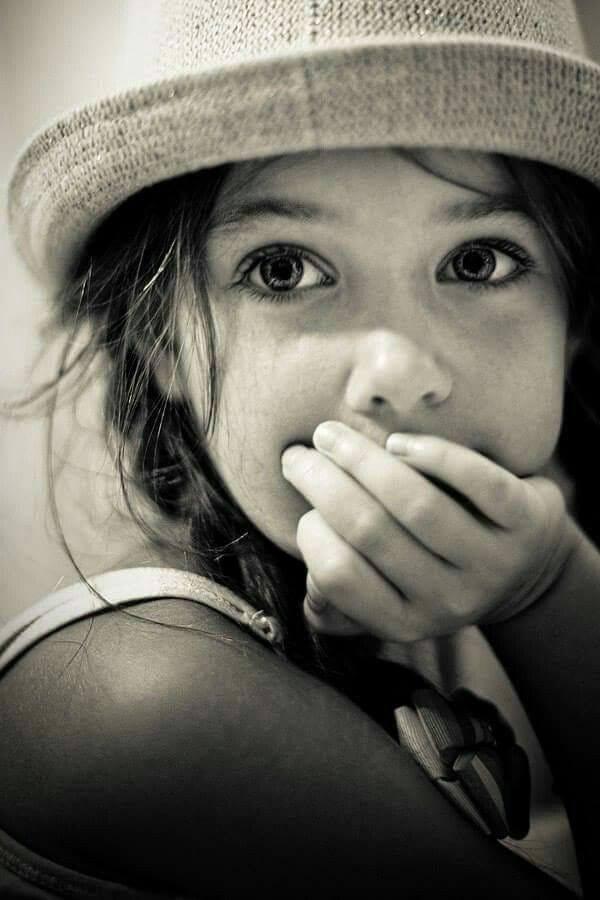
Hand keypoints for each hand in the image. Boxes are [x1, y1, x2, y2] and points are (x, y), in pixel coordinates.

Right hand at [281, 422, 576, 641]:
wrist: (528, 569)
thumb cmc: (435, 574)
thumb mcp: (392, 603)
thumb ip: (343, 606)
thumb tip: (311, 588)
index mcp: (407, 622)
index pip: (340, 576)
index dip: (310, 534)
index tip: (303, 504)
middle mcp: (450, 601)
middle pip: (370, 531)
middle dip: (323, 483)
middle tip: (299, 454)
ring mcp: (492, 563)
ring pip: (416, 503)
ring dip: (363, 459)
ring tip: (332, 435)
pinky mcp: (525, 522)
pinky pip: (476, 481)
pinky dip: (434, 454)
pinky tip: (399, 442)